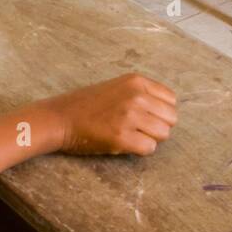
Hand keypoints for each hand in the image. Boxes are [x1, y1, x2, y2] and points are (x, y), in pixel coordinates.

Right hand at [39, 73, 176, 156]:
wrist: (60, 118)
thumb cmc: (87, 104)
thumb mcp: (117, 87)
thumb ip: (141, 93)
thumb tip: (165, 110)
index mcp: (136, 81)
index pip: (171, 99)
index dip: (161, 111)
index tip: (146, 116)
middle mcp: (136, 96)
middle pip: (171, 119)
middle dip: (158, 126)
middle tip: (138, 129)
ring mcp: (130, 116)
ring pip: (163, 134)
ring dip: (149, 139)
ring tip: (131, 136)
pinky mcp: (122, 137)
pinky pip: (149, 149)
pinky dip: (140, 150)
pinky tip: (124, 144)